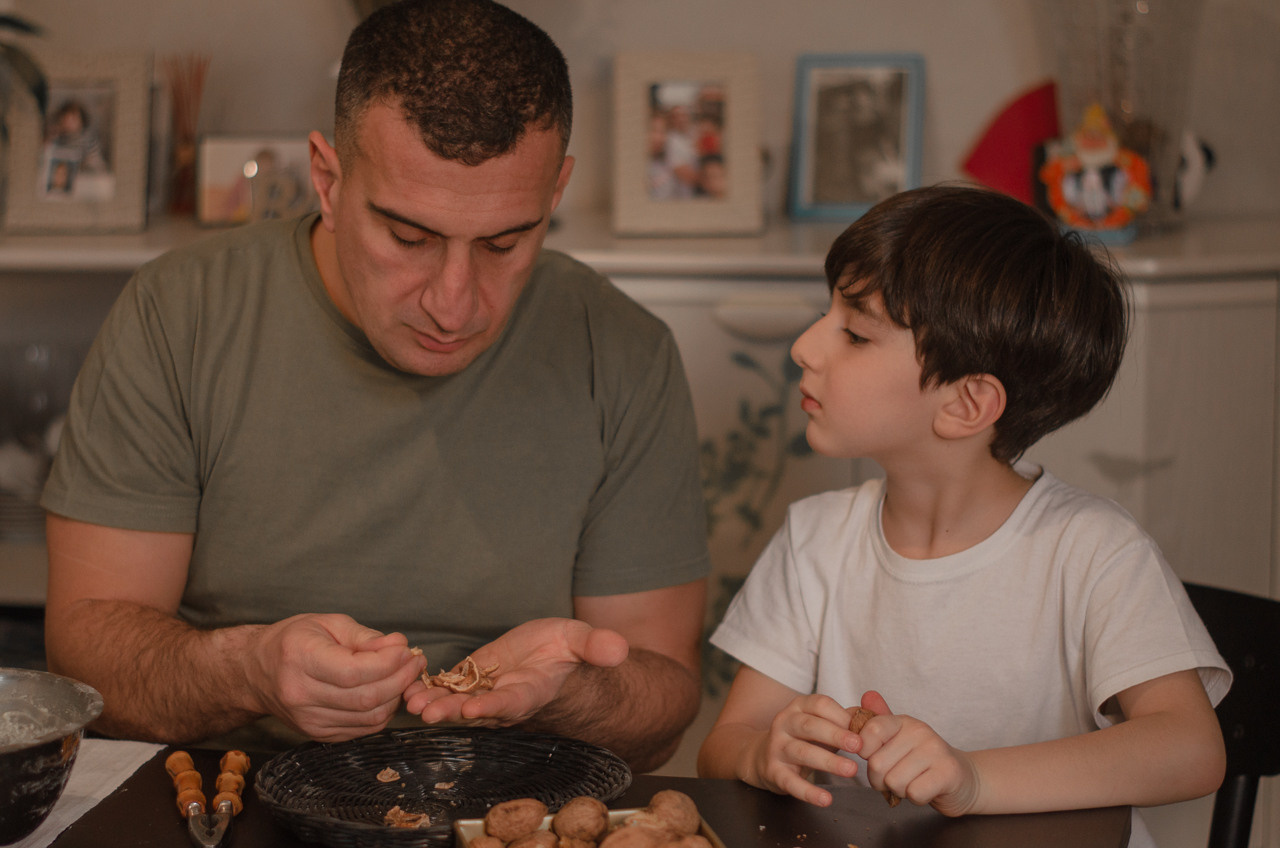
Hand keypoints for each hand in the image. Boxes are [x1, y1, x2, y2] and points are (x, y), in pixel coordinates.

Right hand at [244, 613, 425, 742]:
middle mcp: (301, 695)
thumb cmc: (293, 641)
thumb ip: (366, 637)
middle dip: (401, 679)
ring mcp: (308, 720)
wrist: (256, 673)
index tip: (407, 650)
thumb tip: (400, 646)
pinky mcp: (318, 734)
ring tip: (405, 675)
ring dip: (396, 697)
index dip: (389, 663)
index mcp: (300, 659)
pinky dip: (383, 712)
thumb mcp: (327, 624)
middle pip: (365, 698)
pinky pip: (363, 729)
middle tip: (416, 661)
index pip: (354, 671)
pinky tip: (388, 692)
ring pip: (368, 718)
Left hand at [403, 618, 627, 726]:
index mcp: (532, 691)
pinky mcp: (469, 680)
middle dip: (450, 712)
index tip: (474, 709)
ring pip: (455, 703)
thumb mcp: (581, 640)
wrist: (552, 656)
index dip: (493, 707)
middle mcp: (505, 699)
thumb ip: (596, 646)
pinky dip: (427, 688)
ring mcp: (484, 692)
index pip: (512, 703)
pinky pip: (446, 689)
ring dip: (432, 703)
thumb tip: (619, 648)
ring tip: (410, 701)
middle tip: (427, 712)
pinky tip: (407, 686)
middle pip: (475, 711)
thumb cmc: (567, 648)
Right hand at [740, 693, 861, 806]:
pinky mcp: (773, 771)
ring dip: (828, 761)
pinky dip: (808, 792)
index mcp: (798, 707)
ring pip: (802, 752)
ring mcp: (776, 747)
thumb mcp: (820, 724)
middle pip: (809, 725)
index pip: (819, 704)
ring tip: (851, 770)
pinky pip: (791, 782)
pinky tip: (826, 799)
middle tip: (859, 746)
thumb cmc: (802, 738)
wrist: (761, 756)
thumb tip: (872, 719)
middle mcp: (784, 723)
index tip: (862, 729)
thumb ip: (844, 720)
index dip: (840, 715)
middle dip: (835, 735)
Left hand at [851, 691, 980, 815]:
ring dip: (900, 791)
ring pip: (894, 781)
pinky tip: (925, 790)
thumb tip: (867, 694)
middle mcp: (919, 731)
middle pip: (877, 764)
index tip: (876, 758)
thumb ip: (878, 724)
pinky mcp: (948, 772)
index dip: (865, 752)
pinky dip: (916, 798)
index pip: (871, 730)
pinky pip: (914, 793)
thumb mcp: (898, 742)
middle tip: (896, 778)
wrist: (963, 780)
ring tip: (913, 782)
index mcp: (903, 722)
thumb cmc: (922, 763)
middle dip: (880, 781)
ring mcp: (935, 750)